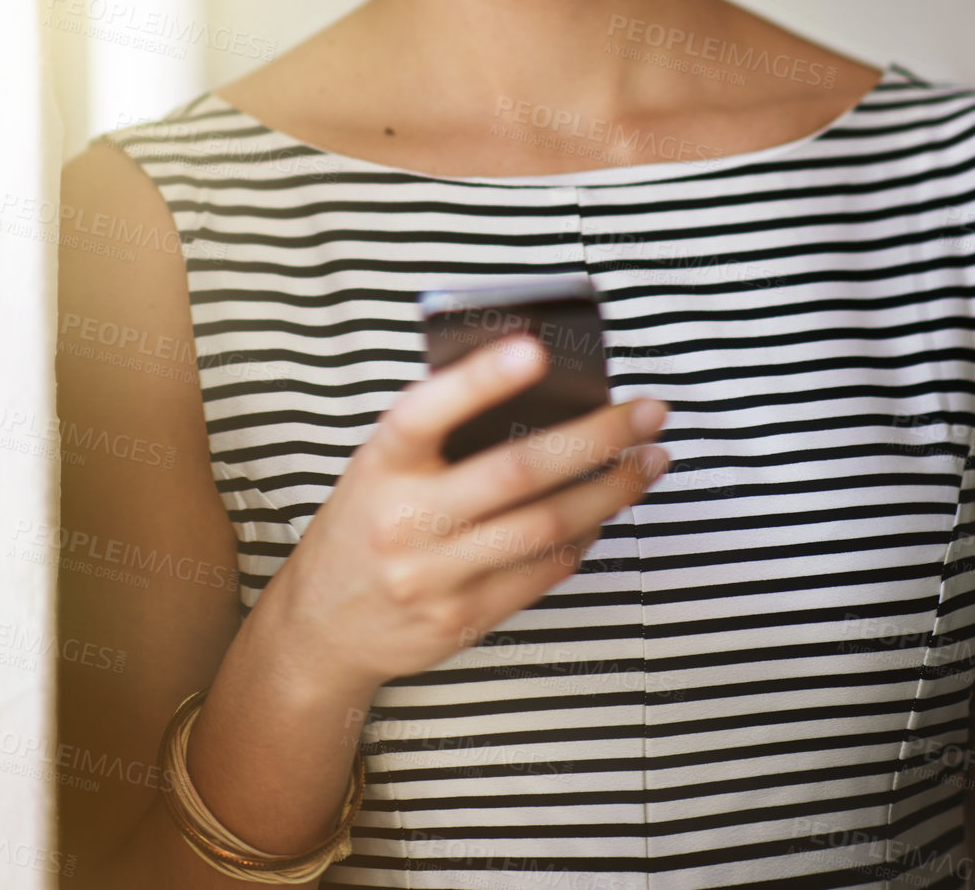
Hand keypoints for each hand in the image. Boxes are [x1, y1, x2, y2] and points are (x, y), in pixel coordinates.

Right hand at [262, 334, 669, 696]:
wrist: (323, 626)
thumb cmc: (367, 520)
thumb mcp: (380, 465)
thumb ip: (440, 430)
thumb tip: (536, 383)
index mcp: (380, 464)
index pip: (425, 411)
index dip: (479, 379)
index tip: (535, 348)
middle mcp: (404, 520)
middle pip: (516, 472)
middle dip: (597, 437)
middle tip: (648, 411)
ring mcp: (433, 576)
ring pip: (546, 526)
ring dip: (612, 489)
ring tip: (651, 459)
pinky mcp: (463, 618)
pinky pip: (543, 572)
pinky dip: (587, 536)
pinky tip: (609, 509)